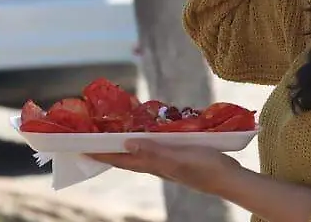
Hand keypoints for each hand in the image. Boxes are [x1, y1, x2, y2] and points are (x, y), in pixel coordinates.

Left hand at [89, 140, 243, 196]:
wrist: (229, 179)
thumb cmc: (205, 167)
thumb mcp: (178, 158)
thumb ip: (154, 152)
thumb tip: (127, 143)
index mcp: (153, 165)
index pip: (121, 159)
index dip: (101, 153)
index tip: (81, 147)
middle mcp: (157, 165)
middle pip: (127, 156)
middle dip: (109, 148)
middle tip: (94, 136)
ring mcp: (168, 161)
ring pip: (141, 151)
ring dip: (126, 142)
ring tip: (115, 131)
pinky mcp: (179, 156)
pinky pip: (156, 146)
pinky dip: (147, 138)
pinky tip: (151, 131)